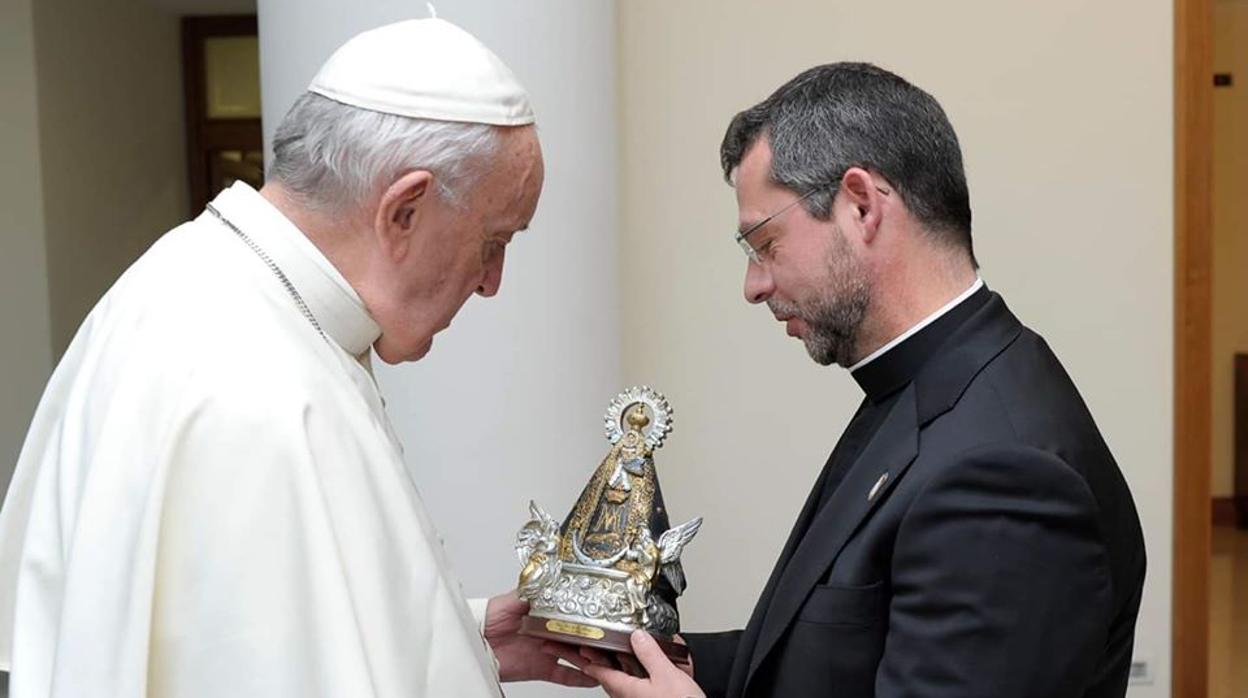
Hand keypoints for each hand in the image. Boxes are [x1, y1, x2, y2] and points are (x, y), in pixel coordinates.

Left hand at [482, 591, 597, 687]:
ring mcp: (547, 652)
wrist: (474, 641)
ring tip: (599, 655)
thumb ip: (534, 591)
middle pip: (579, 636)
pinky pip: (564, 675)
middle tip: (605, 637)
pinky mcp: (542, 669)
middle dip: (593, 638)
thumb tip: (552, 578)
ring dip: (589, 657)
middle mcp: (549, 633)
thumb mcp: (513, 598)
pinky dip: (579, 678)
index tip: (601, 614)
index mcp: (545, 614)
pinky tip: (593, 677)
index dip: (587, 616)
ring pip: (576, 656)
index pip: (572, 615)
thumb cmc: (488, 617)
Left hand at [547, 630, 705, 697]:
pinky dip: (628, 668)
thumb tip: (637, 636)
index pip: (594, 669)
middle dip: (587, 657)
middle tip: (570, 646)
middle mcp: (627, 694)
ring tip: (599, 647)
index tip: (561, 647)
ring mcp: (636, 697)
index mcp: (625, 689)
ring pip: (617, 676)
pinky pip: (632, 680)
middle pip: (602, 672)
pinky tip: (634, 661)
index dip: (578, 656)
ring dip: (608, 662)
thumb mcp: (666, 676)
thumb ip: (650, 654)